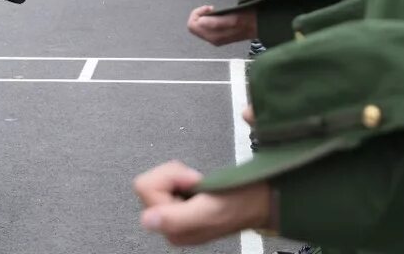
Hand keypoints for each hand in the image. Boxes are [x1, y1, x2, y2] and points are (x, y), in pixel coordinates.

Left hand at [134, 161, 272, 245]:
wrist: (258, 201)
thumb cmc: (239, 204)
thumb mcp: (208, 211)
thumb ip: (176, 218)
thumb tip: (147, 219)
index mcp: (171, 229)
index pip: (145, 187)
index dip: (171, 177)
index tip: (193, 182)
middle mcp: (168, 223)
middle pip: (150, 183)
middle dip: (175, 175)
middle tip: (197, 183)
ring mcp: (173, 213)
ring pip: (160, 179)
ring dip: (181, 176)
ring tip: (199, 185)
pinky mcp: (179, 203)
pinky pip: (170, 179)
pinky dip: (184, 176)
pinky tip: (199, 186)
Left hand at [187, 6, 256, 45]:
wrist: (260, 24)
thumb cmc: (248, 19)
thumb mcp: (233, 18)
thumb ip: (216, 22)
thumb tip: (200, 22)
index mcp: (213, 36)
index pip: (192, 25)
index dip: (198, 13)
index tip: (211, 8)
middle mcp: (212, 39)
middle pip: (194, 26)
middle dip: (199, 14)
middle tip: (211, 8)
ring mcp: (215, 38)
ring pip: (199, 26)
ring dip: (204, 16)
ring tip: (215, 10)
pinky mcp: (218, 35)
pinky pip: (205, 27)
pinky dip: (207, 18)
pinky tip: (218, 14)